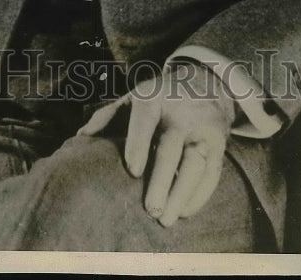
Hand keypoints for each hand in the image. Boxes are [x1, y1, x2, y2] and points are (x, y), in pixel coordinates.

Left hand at [77, 62, 235, 226]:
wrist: (205, 83)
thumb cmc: (159, 97)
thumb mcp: (134, 97)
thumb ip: (108, 116)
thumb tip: (80, 138)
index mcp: (154, 97)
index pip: (145, 118)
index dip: (139, 143)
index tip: (132, 171)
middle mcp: (180, 111)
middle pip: (171, 147)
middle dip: (162, 179)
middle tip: (150, 209)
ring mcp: (202, 127)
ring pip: (195, 163)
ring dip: (182, 193)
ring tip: (167, 218)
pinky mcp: (220, 142)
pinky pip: (213, 172)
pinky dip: (200, 195)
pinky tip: (184, 211)